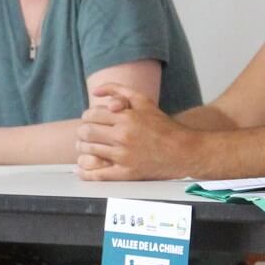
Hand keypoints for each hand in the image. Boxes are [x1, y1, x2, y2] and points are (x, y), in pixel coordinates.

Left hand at [76, 85, 196, 179]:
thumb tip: (95, 91)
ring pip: (89, 151)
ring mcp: (124, 156)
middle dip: (82, 132)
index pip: (91, 115)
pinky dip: (85, 173)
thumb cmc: (163, 126)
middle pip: (87, 132)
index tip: (90, 121)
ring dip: (83, 148)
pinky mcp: (127, 173)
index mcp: (126, 117)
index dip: (87, 117)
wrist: (183, 150)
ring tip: (86, 147)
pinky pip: (98, 174)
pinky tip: (81, 170)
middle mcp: (123, 136)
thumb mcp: (143, 100)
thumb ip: (118, 90)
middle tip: (85, 134)